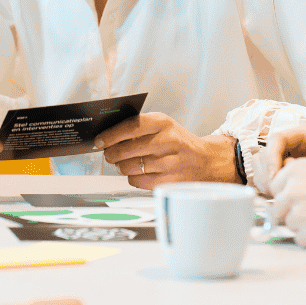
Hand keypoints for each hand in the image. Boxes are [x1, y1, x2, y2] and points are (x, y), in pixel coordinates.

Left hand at [94, 113, 236, 187]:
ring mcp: (170, 162)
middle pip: (127, 149)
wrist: (206, 160)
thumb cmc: (178, 142)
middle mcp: (168, 141)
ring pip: (130, 167)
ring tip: (123, 163)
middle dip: (112, 154)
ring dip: (121, 167)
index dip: (111, 134)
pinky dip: (132, 178)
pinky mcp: (169, 181)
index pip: (131, 126)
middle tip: (109, 154)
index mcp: (164, 123)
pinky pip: (138, 181)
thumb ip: (139, 128)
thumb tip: (107, 136)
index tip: (99, 141)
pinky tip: (138, 172)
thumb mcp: (164, 126)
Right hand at [255, 127, 305, 194]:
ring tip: (276, 193)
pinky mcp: (283, 172)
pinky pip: (266, 177)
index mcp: (305, 135)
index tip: (275, 177)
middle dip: (267, 171)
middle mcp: (293, 144)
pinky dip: (267, 186)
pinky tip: (277, 196)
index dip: (271, 158)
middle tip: (274, 189)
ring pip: (261, 165)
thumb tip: (285, 169)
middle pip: (265, 151)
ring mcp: (286, 157)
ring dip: (265, 179)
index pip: (277, 139)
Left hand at [269, 158, 305, 249]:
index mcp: (294, 171)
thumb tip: (287, 189)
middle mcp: (291, 191)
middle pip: (278, 208)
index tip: (299, 198)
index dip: (288, 194)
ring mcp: (298, 215)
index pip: (275, 187)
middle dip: (292, 211)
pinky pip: (300, 239)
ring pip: (289, 224)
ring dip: (303, 224)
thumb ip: (302, 177)